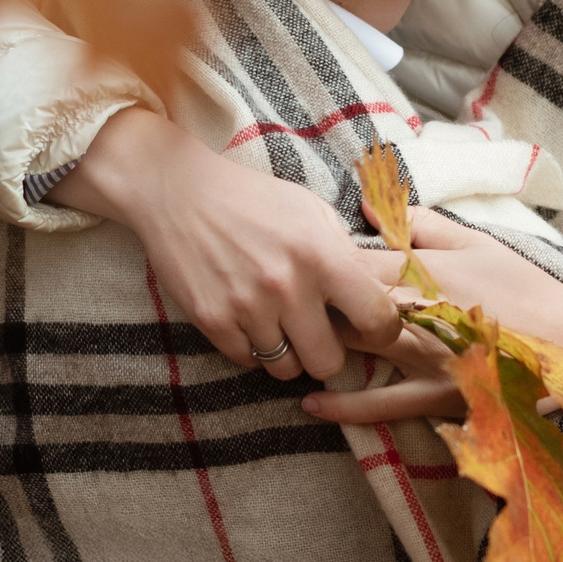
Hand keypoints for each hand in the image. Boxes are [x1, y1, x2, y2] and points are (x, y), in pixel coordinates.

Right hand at [46, 106, 401, 381]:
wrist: (180, 191)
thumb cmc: (253, 198)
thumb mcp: (311, 210)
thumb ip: (345, 253)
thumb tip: (380, 289)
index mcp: (320, 254)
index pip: (377, 318)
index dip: (382, 329)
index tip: (371, 325)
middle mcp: (286, 286)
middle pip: (329, 362)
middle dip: (328, 352)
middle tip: (318, 332)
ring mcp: (246, 307)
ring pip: (286, 369)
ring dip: (288, 353)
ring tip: (280, 323)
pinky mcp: (212, 320)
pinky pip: (248, 361)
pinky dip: (253, 348)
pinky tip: (249, 318)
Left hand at [307, 205, 562, 424]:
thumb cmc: (524, 288)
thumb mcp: (474, 242)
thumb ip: (418, 224)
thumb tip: (367, 204)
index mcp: (422, 271)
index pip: (350, 261)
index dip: (319, 258)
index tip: (301, 255)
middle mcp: (415, 315)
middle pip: (342, 305)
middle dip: (313, 300)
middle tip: (291, 294)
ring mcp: (422, 360)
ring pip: (354, 349)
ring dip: (322, 343)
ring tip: (295, 336)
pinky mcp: (435, 397)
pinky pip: (381, 406)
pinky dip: (343, 406)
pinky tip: (310, 402)